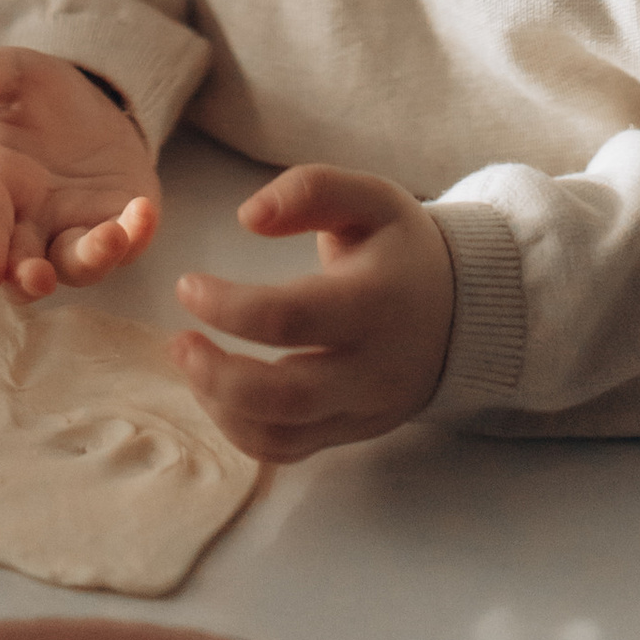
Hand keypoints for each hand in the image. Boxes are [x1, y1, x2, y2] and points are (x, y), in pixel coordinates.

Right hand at [0, 46, 161, 297]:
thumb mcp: (2, 72)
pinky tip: (144, 212)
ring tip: (109, 238)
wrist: (81, 101)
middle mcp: (27, 222)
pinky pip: (127, 242)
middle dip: (27, 278)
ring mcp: (73, 229)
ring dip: (89, 259)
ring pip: (75, 264)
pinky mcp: (116, 223)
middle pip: (22, 266)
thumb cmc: (26, 93)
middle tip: (36, 278)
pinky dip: (136, 235)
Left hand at [171, 165, 454, 458]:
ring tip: (192, 363)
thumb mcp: (370, 198)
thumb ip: (312, 190)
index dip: (228, 306)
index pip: (290, 318)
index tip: (187, 285)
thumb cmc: (402, 248)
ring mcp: (363, 409)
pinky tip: (219, 391)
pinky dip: (242, 430)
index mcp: (375, 302)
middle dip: (216, 376)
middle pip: (284, 396)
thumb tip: (247, 216)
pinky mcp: (351, 432)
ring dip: (220, 407)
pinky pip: (289, 450)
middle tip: (179, 342)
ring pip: (281, 435)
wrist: (460, 311)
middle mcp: (371, 367)